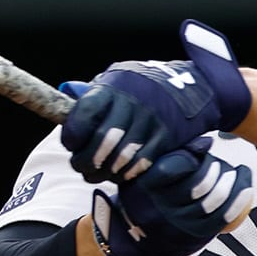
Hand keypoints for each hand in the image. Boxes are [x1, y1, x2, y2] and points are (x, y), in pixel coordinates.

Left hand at [60, 19, 251, 182]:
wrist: (191, 88)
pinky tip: (120, 172)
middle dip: (85, 161)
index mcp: (113, 88)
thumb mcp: (116, 81)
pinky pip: (139, 165)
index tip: (71, 144)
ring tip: (98, 173)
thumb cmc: (142, 87)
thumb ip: (92, 97)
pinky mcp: (165, 140)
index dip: (72, 137)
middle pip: (99, 143)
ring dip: (104, 172)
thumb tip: (65, 103)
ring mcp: (150, 123)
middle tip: (82, 166)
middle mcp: (131, 104)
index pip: (82, 116)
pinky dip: (126, 174)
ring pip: (118, 159)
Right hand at [91, 136, 251, 255]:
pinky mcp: (195, 237)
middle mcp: (161, 208)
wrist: (135, 241)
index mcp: (144, 187)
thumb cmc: (144, 198)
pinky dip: (239, 198)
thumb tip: (206, 142)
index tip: (206, 146)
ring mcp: (179, 225)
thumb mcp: (144, 174)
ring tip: (233, 173)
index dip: (194, 153)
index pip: (175, 165)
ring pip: (215, 199)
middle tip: (219, 164)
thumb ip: (170, 156)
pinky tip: (245, 186)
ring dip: (231, 182)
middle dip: (216, 168)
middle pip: (200, 182)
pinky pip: (224, 216)